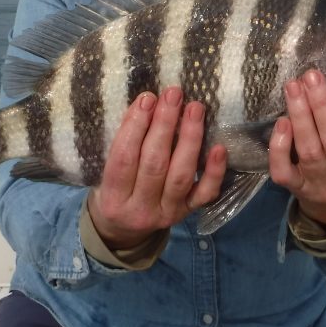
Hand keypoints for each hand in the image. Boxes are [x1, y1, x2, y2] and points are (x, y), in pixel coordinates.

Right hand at [88, 87, 227, 249]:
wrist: (123, 231)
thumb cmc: (114, 189)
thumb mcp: (105, 170)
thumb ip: (123, 142)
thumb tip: (145, 103)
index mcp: (113, 197)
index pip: (123, 159)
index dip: (135, 127)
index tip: (147, 98)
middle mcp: (140, 208)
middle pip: (154, 164)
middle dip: (164, 125)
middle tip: (174, 95)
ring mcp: (167, 212)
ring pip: (180, 175)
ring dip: (189, 139)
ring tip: (195, 108)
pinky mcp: (188, 213)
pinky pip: (204, 193)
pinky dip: (214, 172)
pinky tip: (219, 148)